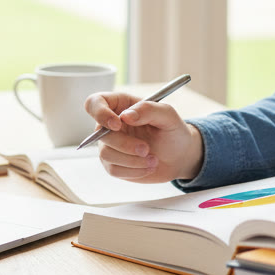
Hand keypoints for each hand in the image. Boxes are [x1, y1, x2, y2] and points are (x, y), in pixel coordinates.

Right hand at [84, 91, 203, 182]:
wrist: (180, 157)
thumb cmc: (173, 131)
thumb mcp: (168, 115)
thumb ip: (148, 109)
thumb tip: (125, 116)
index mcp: (120, 105)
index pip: (94, 103)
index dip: (100, 112)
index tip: (118, 124)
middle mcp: (110, 125)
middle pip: (100, 134)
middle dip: (125, 144)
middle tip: (146, 149)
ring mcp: (110, 145)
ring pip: (106, 154)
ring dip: (132, 160)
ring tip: (153, 159)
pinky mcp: (114, 164)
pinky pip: (114, 169)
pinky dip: (134, 171)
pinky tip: (148, 166)